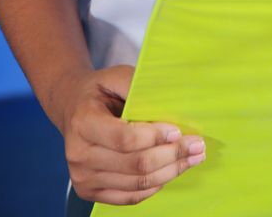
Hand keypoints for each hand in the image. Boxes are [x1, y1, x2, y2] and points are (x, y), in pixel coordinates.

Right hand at [62, 64, 205, 204]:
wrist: (73, 109)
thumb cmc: (100, 91)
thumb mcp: (116, 76)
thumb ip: (138, 87)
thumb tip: (168, 105)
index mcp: (83, 122)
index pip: (126, 138)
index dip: (155, 137)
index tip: (179, 131)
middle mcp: (79, 154)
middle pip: (136, 164)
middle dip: (173, 155)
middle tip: (198, 145)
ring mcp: (83, 178)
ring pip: (137, 182)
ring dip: (171, 172)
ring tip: (192, 158)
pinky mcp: (89, 192)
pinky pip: (130, 196)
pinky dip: (155, 185)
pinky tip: (171, 171)